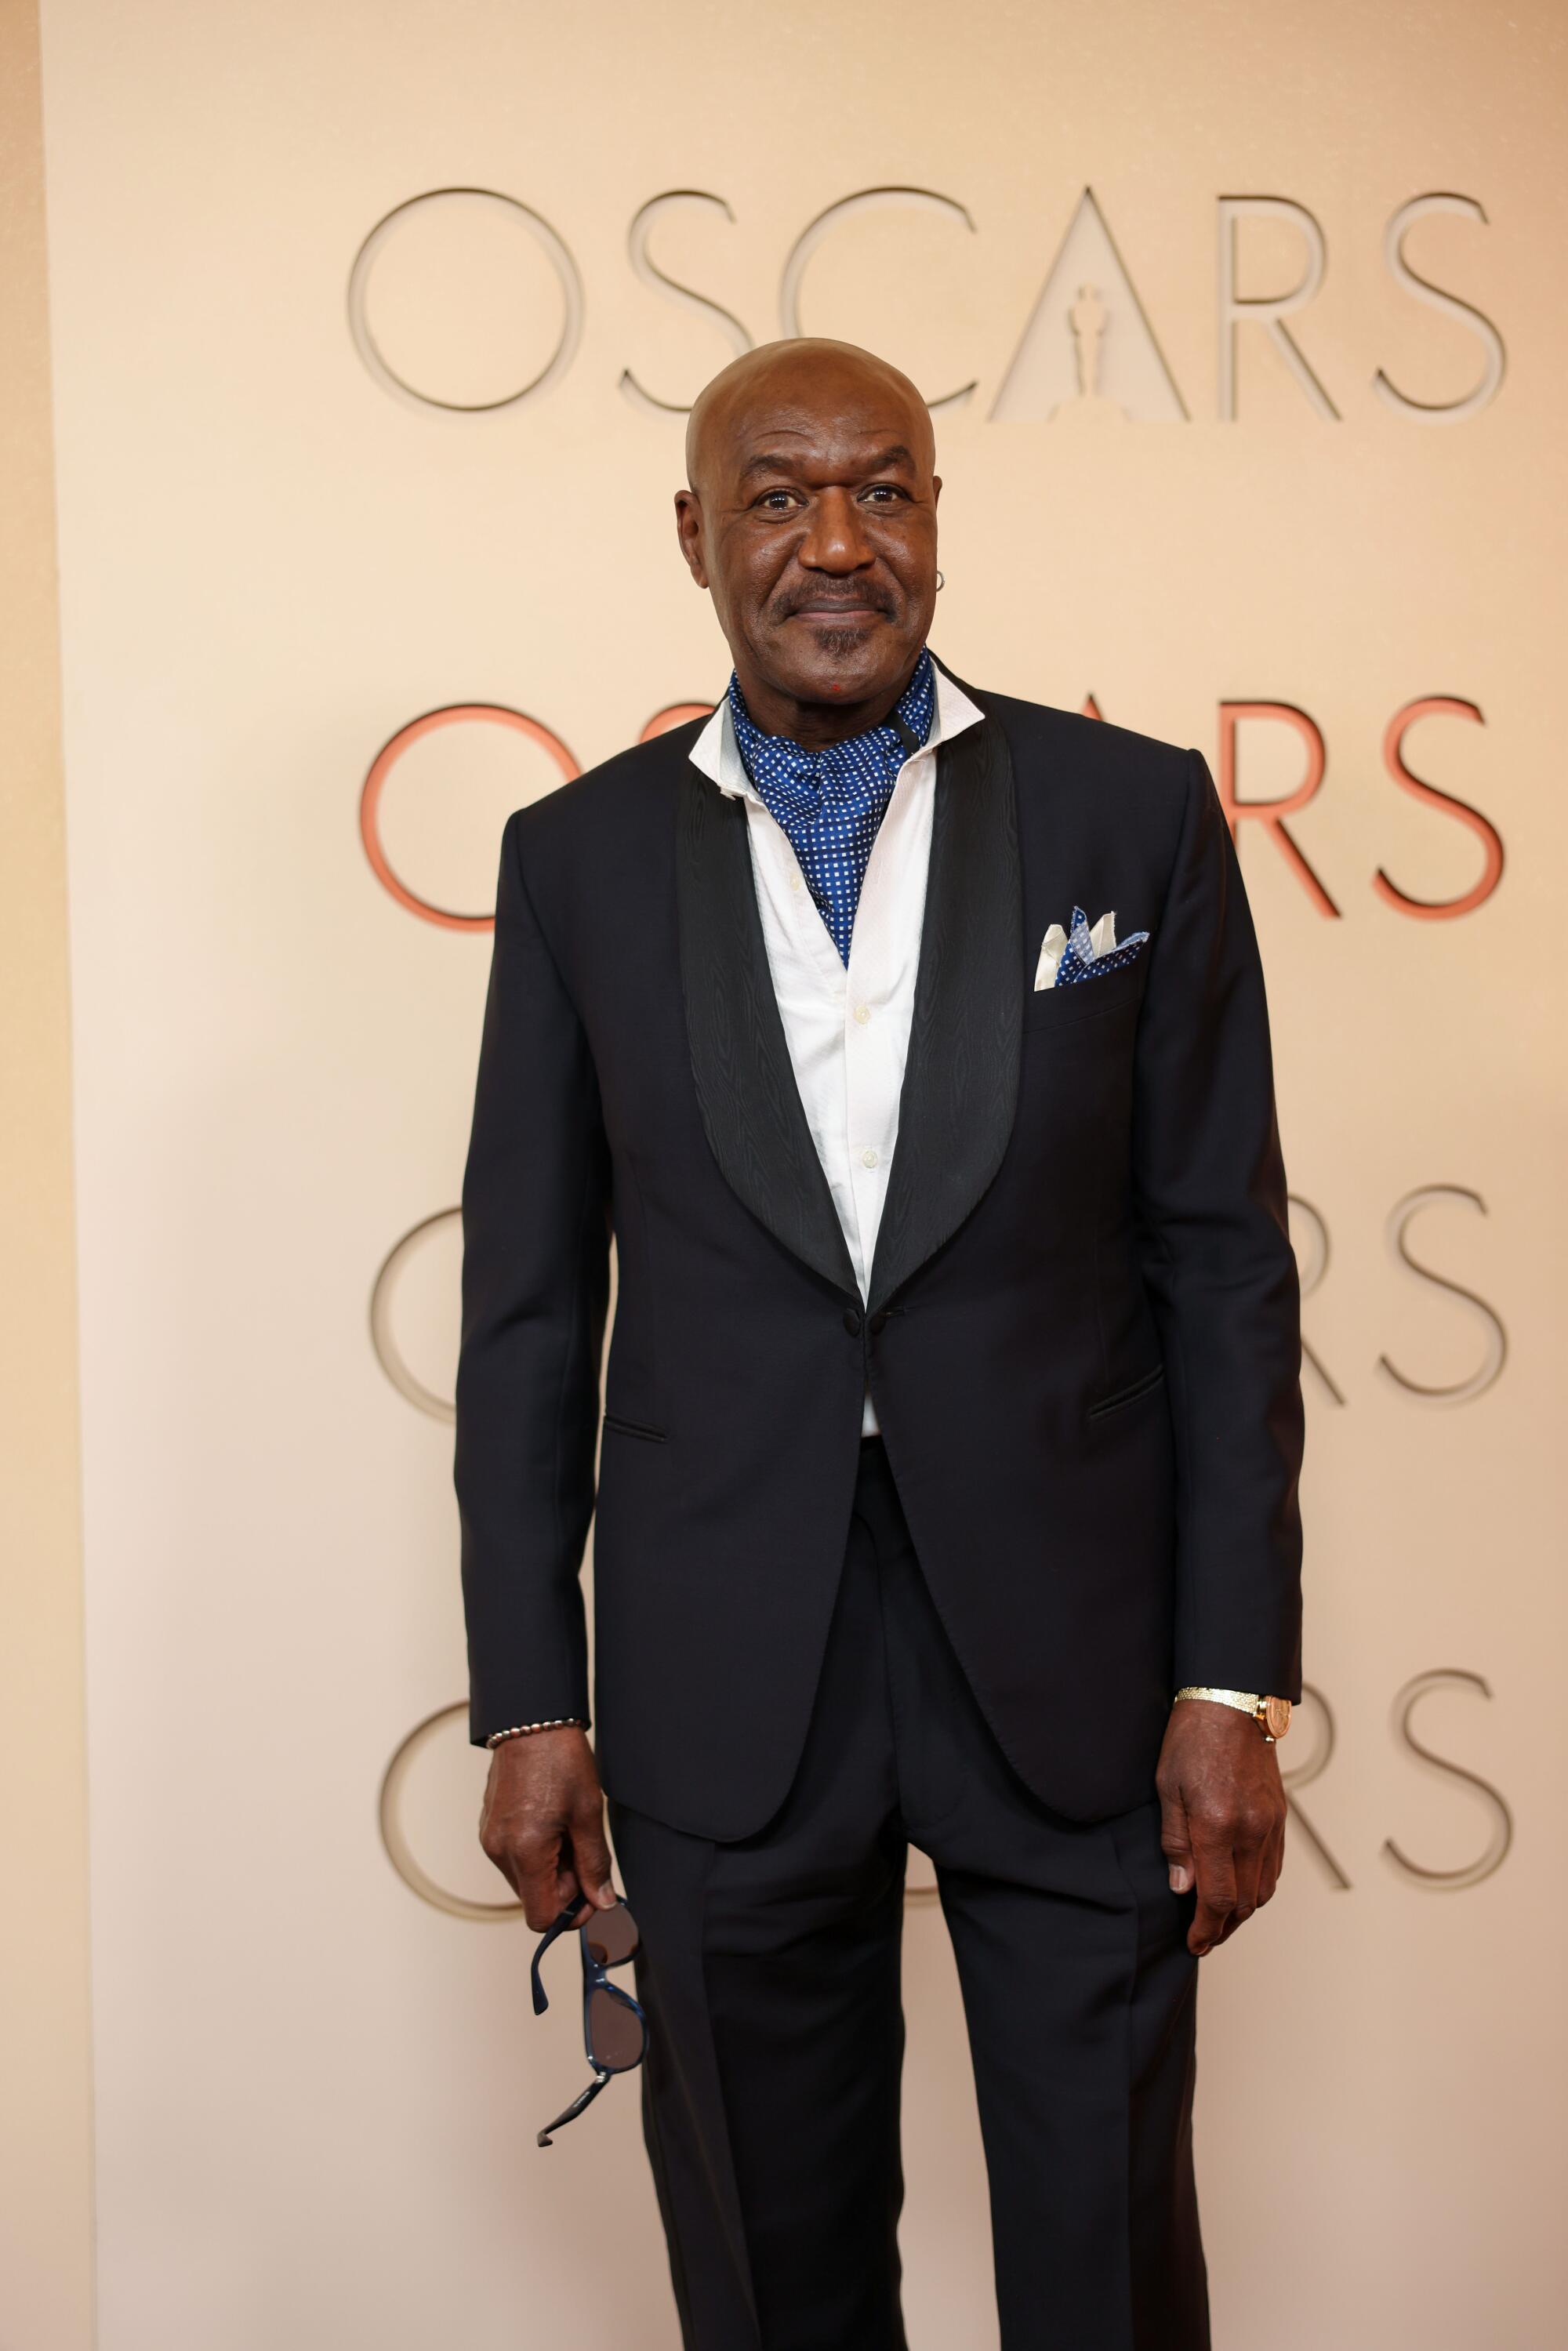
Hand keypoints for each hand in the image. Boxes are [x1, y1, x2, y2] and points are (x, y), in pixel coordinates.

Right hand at [479, 1726, 618, 1929]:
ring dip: (549, 1870)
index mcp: (524, 1851)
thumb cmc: (560, 1761)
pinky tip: (552, 1824)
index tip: (590, 1892)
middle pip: (532, 1899)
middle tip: (584, 1854)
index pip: (541, 1916)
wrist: (531, 1722)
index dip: (570, 1912)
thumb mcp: (588, 1814)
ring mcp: (490, 1838)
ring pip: (523, 1880)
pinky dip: (535, 1854)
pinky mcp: (488, 1827)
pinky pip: (513, 1858)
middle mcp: (499, 1851)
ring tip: (568, 1833)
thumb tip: (601, 1901)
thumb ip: (594, 1864)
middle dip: (562, 1888)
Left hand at [1156, 1700, 1286, 1955]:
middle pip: (1244, 1902)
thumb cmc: (1192, 1738)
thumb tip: (1183, 1888)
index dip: (1205, 1929)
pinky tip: (1241, 1890)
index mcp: (1218, 1825)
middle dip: (1223, 1928)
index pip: (1217, 1898)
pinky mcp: (1279, 1817)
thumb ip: (1175, 1842)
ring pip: (1264, 1889)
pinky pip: (1274, 1867)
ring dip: (1243, 1912)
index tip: (1194, 1944)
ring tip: (1219, 1922)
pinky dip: (1259, 1888)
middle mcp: (1251, 1831)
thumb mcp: (1167, 1788)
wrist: (1232, 1702)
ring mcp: (1270, 1825)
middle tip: (1203, 1939)